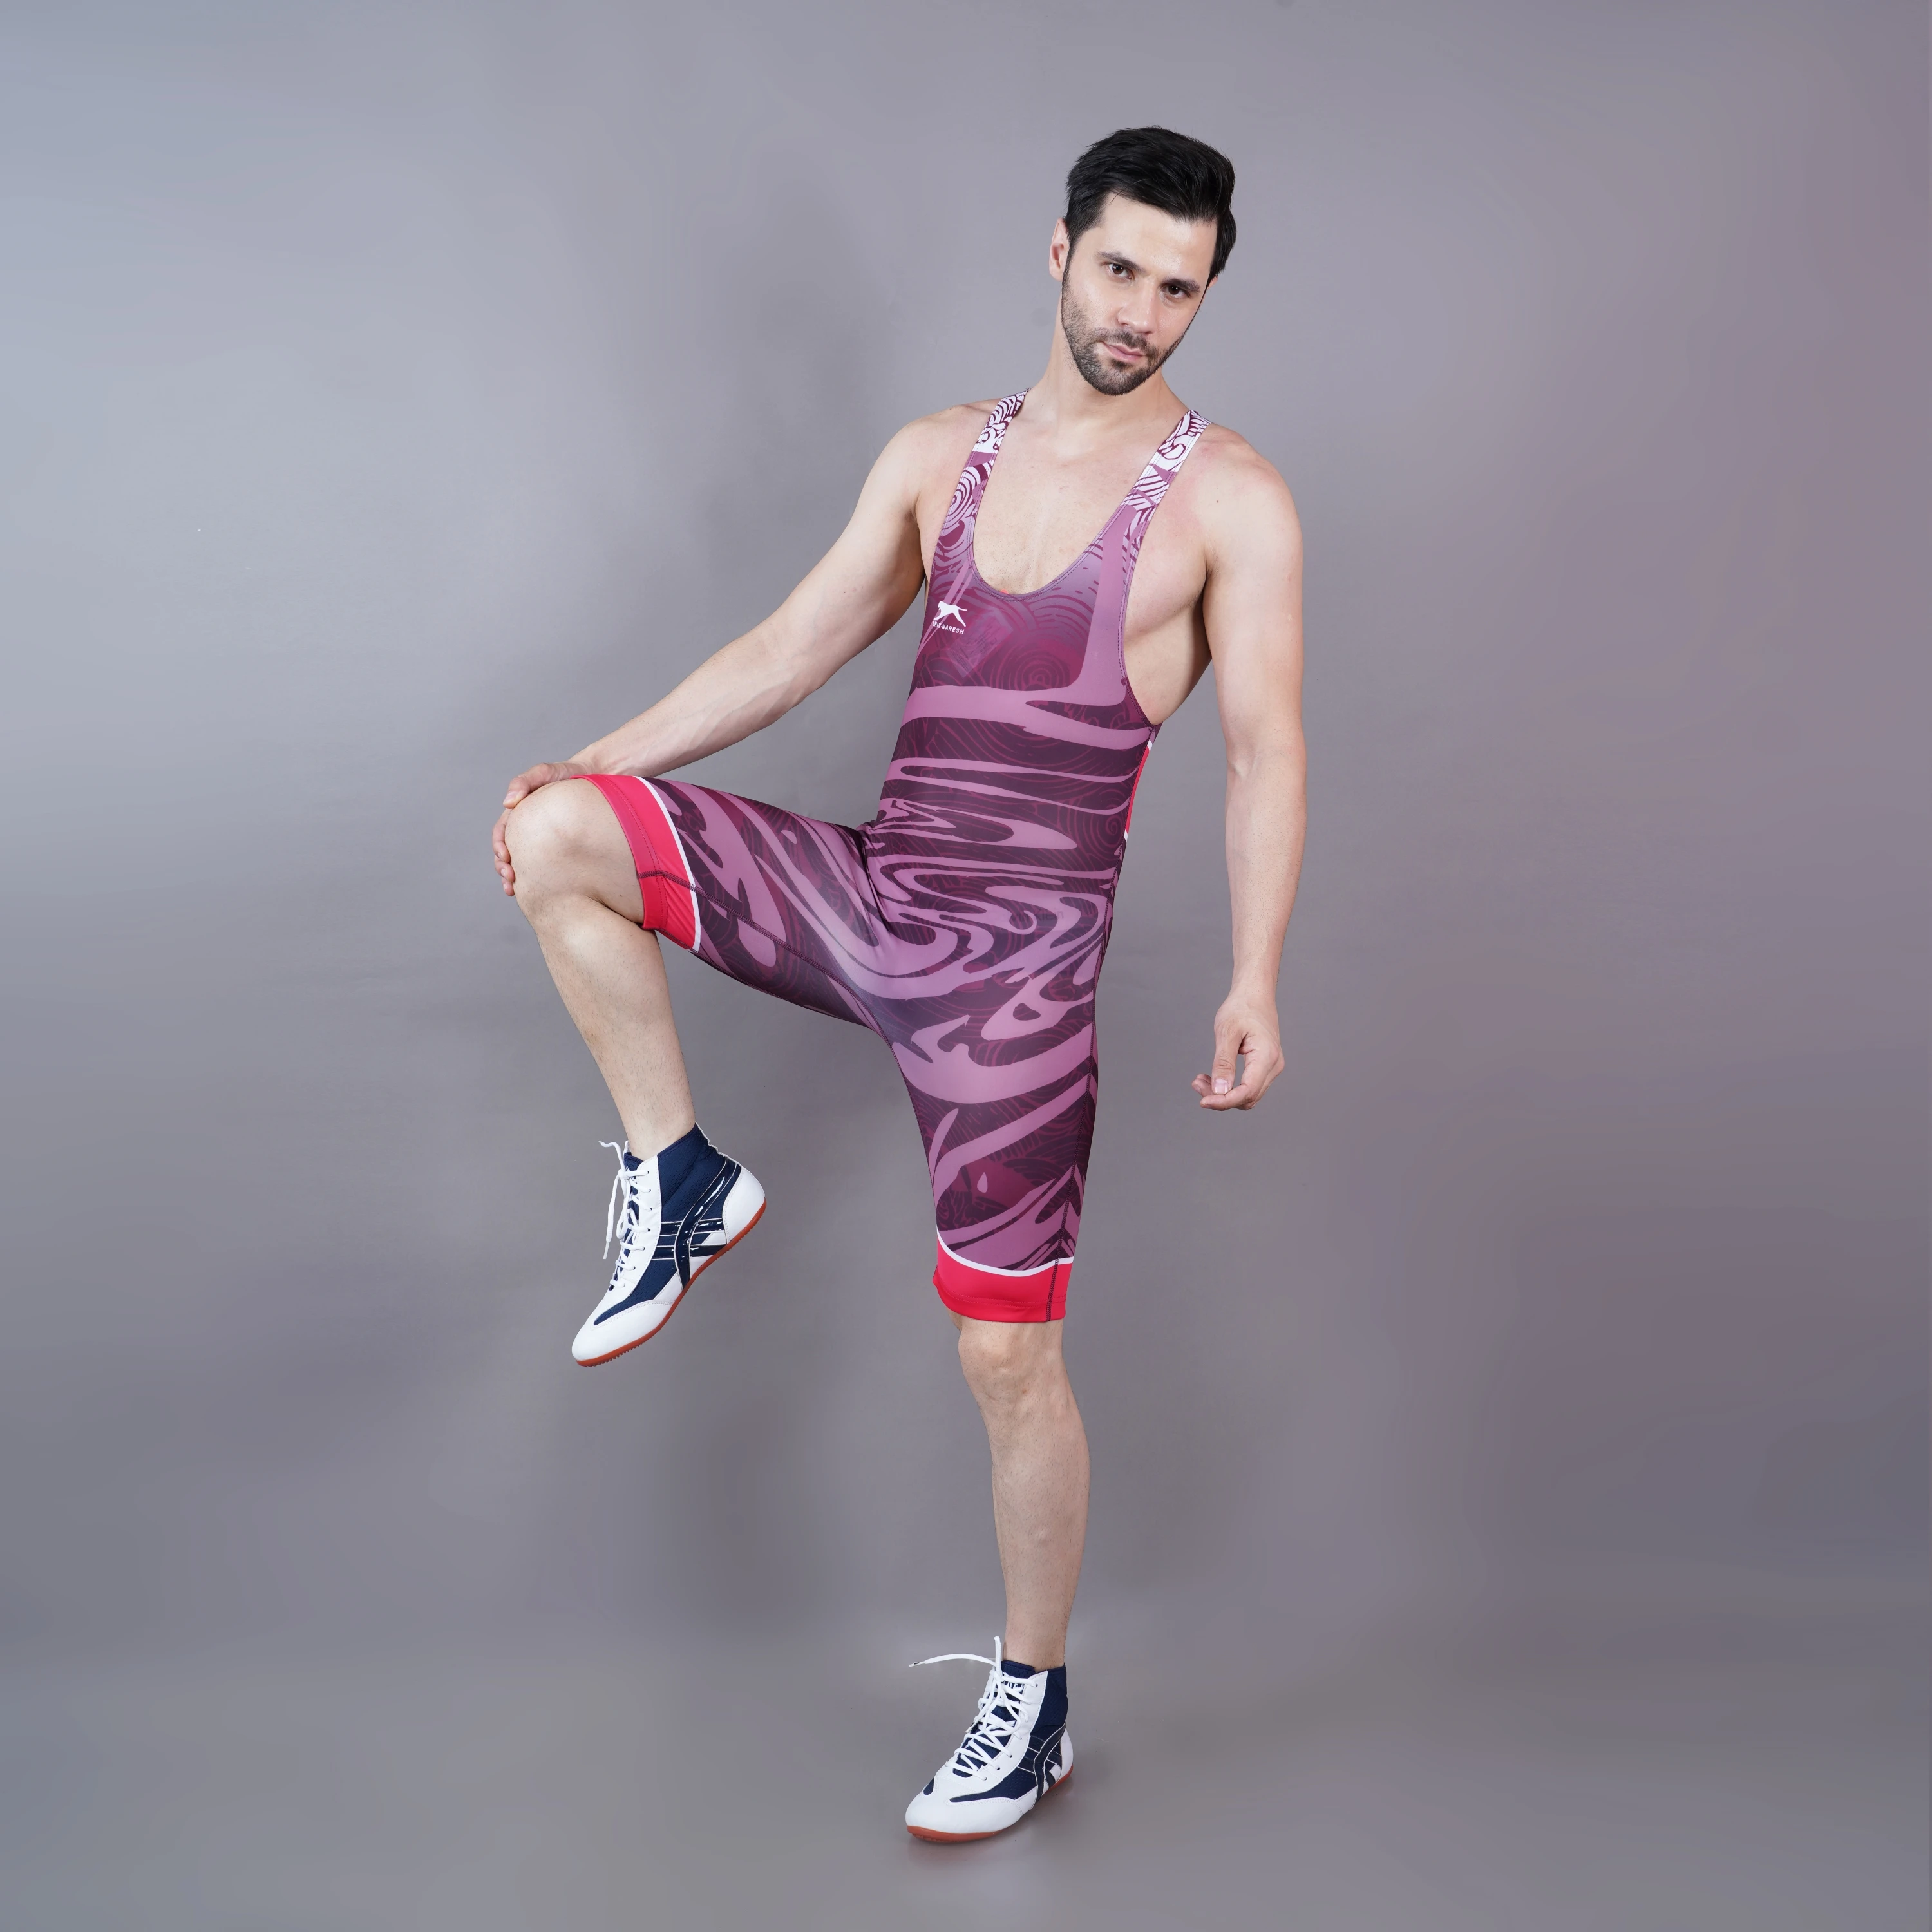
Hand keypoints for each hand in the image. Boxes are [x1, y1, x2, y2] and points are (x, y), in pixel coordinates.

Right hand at [492, 760, 589, 894]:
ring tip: (514, 891)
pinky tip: (543, 889)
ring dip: (515, 879)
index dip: (499, 846)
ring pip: (524, 862)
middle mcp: (528, 829)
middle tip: (510, 881)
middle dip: (503, 869)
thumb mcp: (545, 773)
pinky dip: (540, 878)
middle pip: (507, 853)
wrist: (597, 779)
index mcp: (520, 813)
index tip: (506, 857)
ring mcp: (543, 840)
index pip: (502, 833)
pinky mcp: (560, 848)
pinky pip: (547, 865)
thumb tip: (507, 803)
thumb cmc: (568, 774)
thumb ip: (524, 782)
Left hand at [1192, 991, 1283, 1110]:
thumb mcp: (1227, 1032)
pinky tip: (1212, 1078)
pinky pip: (1248, 1086)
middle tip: (1197, 1083)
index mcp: (1266, 1057)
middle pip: (1247, 1097)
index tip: (1202, 1101)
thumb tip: (1220, 1091)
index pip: (1247, 1092)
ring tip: (1201, 1080)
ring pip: (1247, 1095)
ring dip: (1224, 1094)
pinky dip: (1229, 1087)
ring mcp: (1272, 1068)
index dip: (1224, 1101)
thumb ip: (1223, 1063)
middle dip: (1220, 1097)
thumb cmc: (1241, 1008)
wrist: (1255, 995)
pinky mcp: (1265, 1067)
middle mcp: (1274, 1066)